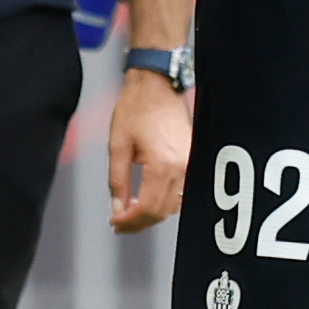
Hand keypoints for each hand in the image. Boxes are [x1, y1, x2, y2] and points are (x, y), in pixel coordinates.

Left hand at [107, 69, 190, 232]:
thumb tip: (117, 209)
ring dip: (152, 213)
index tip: (115, 224)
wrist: (157, 84)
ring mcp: (191, 164)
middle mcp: (182, 168)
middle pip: (161, 212)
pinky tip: (149, 198)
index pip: (147, 209)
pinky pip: (182, 192)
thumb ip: (117, 181)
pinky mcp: (193, 159)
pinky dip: (165, 201)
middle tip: (119, 223)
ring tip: (131, 212)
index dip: (129, 221)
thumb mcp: (118, 145)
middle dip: (139, 222)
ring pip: (173, 206)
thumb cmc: (137, 108)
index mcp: (162, 165)